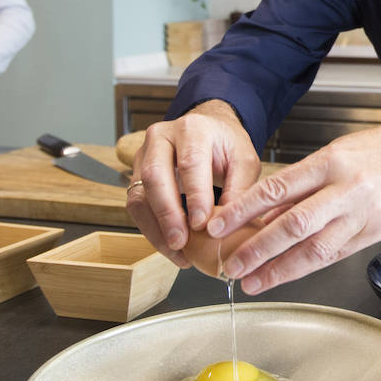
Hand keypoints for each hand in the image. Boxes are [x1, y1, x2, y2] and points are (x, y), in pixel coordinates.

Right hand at [125, 100, 262, 265]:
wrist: (209, 131)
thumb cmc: (226, 146)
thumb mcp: (244, 160)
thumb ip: (239, 189)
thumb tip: (225, 224)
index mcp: (192, 129)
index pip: (190, 162)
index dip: (195, 195)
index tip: (201, 224)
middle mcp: (162, 137)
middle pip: (155, 175)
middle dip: (167, 213)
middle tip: (180, 242)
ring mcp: (144, 155)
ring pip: (140, 194)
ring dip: (155, 227)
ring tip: (176, 251)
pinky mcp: (136, 175)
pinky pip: (136, 206)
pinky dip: (151, 230)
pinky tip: (169, 246)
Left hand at [202, 115, 380, 294]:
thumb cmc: (372, 151)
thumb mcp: (331, 154)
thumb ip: (299, 185)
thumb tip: (261, 213)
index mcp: (329, 162)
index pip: (277, 188)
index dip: (243, 211)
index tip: (218, 226)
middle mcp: (346, 190)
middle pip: (294, 225)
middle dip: (258, 249)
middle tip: (232, 265)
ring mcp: (362, 215)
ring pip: (315, 249)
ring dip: (279, 269)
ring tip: (253, 281)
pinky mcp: (373, 234)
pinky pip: (334, 255)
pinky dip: (306, 267)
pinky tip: (286, 275)